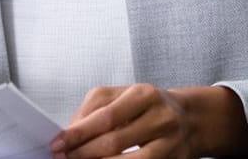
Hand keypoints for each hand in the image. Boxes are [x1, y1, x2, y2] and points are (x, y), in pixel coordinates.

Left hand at [50, 84, 247, 158]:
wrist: (190, 119)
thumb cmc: (148, 107)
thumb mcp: (122, 97)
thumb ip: (94, 110)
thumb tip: (69, 132)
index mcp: (143, 95)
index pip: (104, 116)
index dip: (77, 133)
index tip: (57, 143)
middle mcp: (159, 117)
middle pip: (114, 140)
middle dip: (83, 152)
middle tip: (63, 157)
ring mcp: (169, 142)